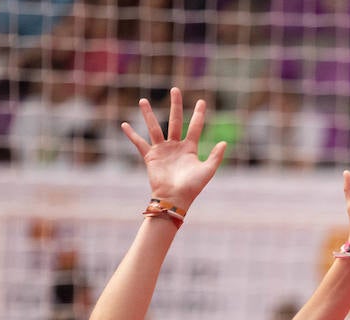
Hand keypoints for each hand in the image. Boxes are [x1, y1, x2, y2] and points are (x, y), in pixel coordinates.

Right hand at [120, 87, 226, 210]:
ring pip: (155, 128)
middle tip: (175, 89)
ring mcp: (162, 150)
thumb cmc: (192, 187)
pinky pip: (139, 143)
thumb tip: (224, 142)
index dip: (199, 114)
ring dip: (149, 114)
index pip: (195, 127)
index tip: (201, 101)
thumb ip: (215, 156)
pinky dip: (131, 135)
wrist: (175, 199)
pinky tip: (124, 125)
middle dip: (175, 106)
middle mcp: (175, 146)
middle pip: (175, 121)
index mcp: (190, 149)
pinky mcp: (150, 156)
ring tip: (143, 100)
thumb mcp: (207, 171)